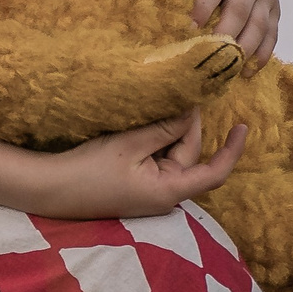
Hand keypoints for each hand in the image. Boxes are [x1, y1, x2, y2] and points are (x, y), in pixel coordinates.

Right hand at [29, 110, 246, 220]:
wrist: (49, 190)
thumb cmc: (88, 170)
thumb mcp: (129, 144)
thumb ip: (164, 129)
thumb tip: (191, 113)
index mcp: (169, 191)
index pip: (215, 172)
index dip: (232, 149)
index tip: (243, 125)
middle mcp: (164, 196)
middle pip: (188, 156)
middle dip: (185, 126)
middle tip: (177, 94)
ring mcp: (149, 194)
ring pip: (170, 157)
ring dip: (167, 133)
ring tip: (157, 107)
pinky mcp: (135, 188)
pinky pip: (154, 162)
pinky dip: (154, 142)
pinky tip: (143, 126)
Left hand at [170, 0, 280, 67]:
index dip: (203, 6)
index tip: (190, 28)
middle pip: (240, 10)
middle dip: (224, 33)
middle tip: (207, 54)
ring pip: (259, 26)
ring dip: (243, 48)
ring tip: (226, 67)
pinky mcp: (275, 12)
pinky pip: (272, 35)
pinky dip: (262, 55)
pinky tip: (247, 72)